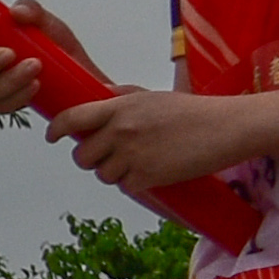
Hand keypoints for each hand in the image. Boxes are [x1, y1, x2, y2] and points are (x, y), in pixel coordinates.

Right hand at [0, 0, 98, 117]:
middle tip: (8, 53)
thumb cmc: (54, 46)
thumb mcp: (46, 22)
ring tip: (35, 66)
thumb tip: (17, 12)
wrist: (80, 74)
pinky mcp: (5, 104)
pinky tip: (36, 85)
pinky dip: (19, 96)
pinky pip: (3, 106)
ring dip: (9, 80)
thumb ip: (32, 11)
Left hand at [47, 85, 261, 194]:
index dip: (56, 130)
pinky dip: (134, 183)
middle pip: (81, 155)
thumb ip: (122, 97)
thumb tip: (100, 92)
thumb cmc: (192, 111)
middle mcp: (120, 130)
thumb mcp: (152, 96)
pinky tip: (151, 172)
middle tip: (107, 156)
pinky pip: (126, 186)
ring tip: (137, 162)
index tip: (52, 136)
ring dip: (114, 172)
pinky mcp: (147, 176)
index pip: (71, 119)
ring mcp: (132, 154)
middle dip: (90, 158)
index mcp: (118, 107)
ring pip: (102, 174)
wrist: (227, 128)